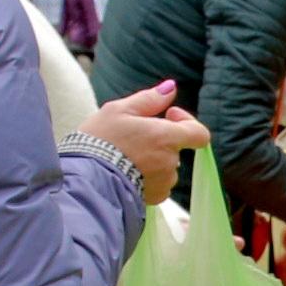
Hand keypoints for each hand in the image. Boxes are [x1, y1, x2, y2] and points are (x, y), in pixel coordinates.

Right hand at [80, 79, 209, 203]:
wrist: (85, 179)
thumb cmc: (100, 141)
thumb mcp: (119, 111)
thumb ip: (149, 99)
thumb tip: (170, 88)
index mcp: (166, 137)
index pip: (199, 133)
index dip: (187, 121)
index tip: (168, 115)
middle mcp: (170, 162)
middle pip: (176, 148)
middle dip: (160, 140)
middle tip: (132, 136)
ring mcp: (164, 182)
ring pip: (166, 167)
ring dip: (153, 159)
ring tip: (125, 156)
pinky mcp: (154, 198)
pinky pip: (158, 184)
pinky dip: (147, 177)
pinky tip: (126, 171)